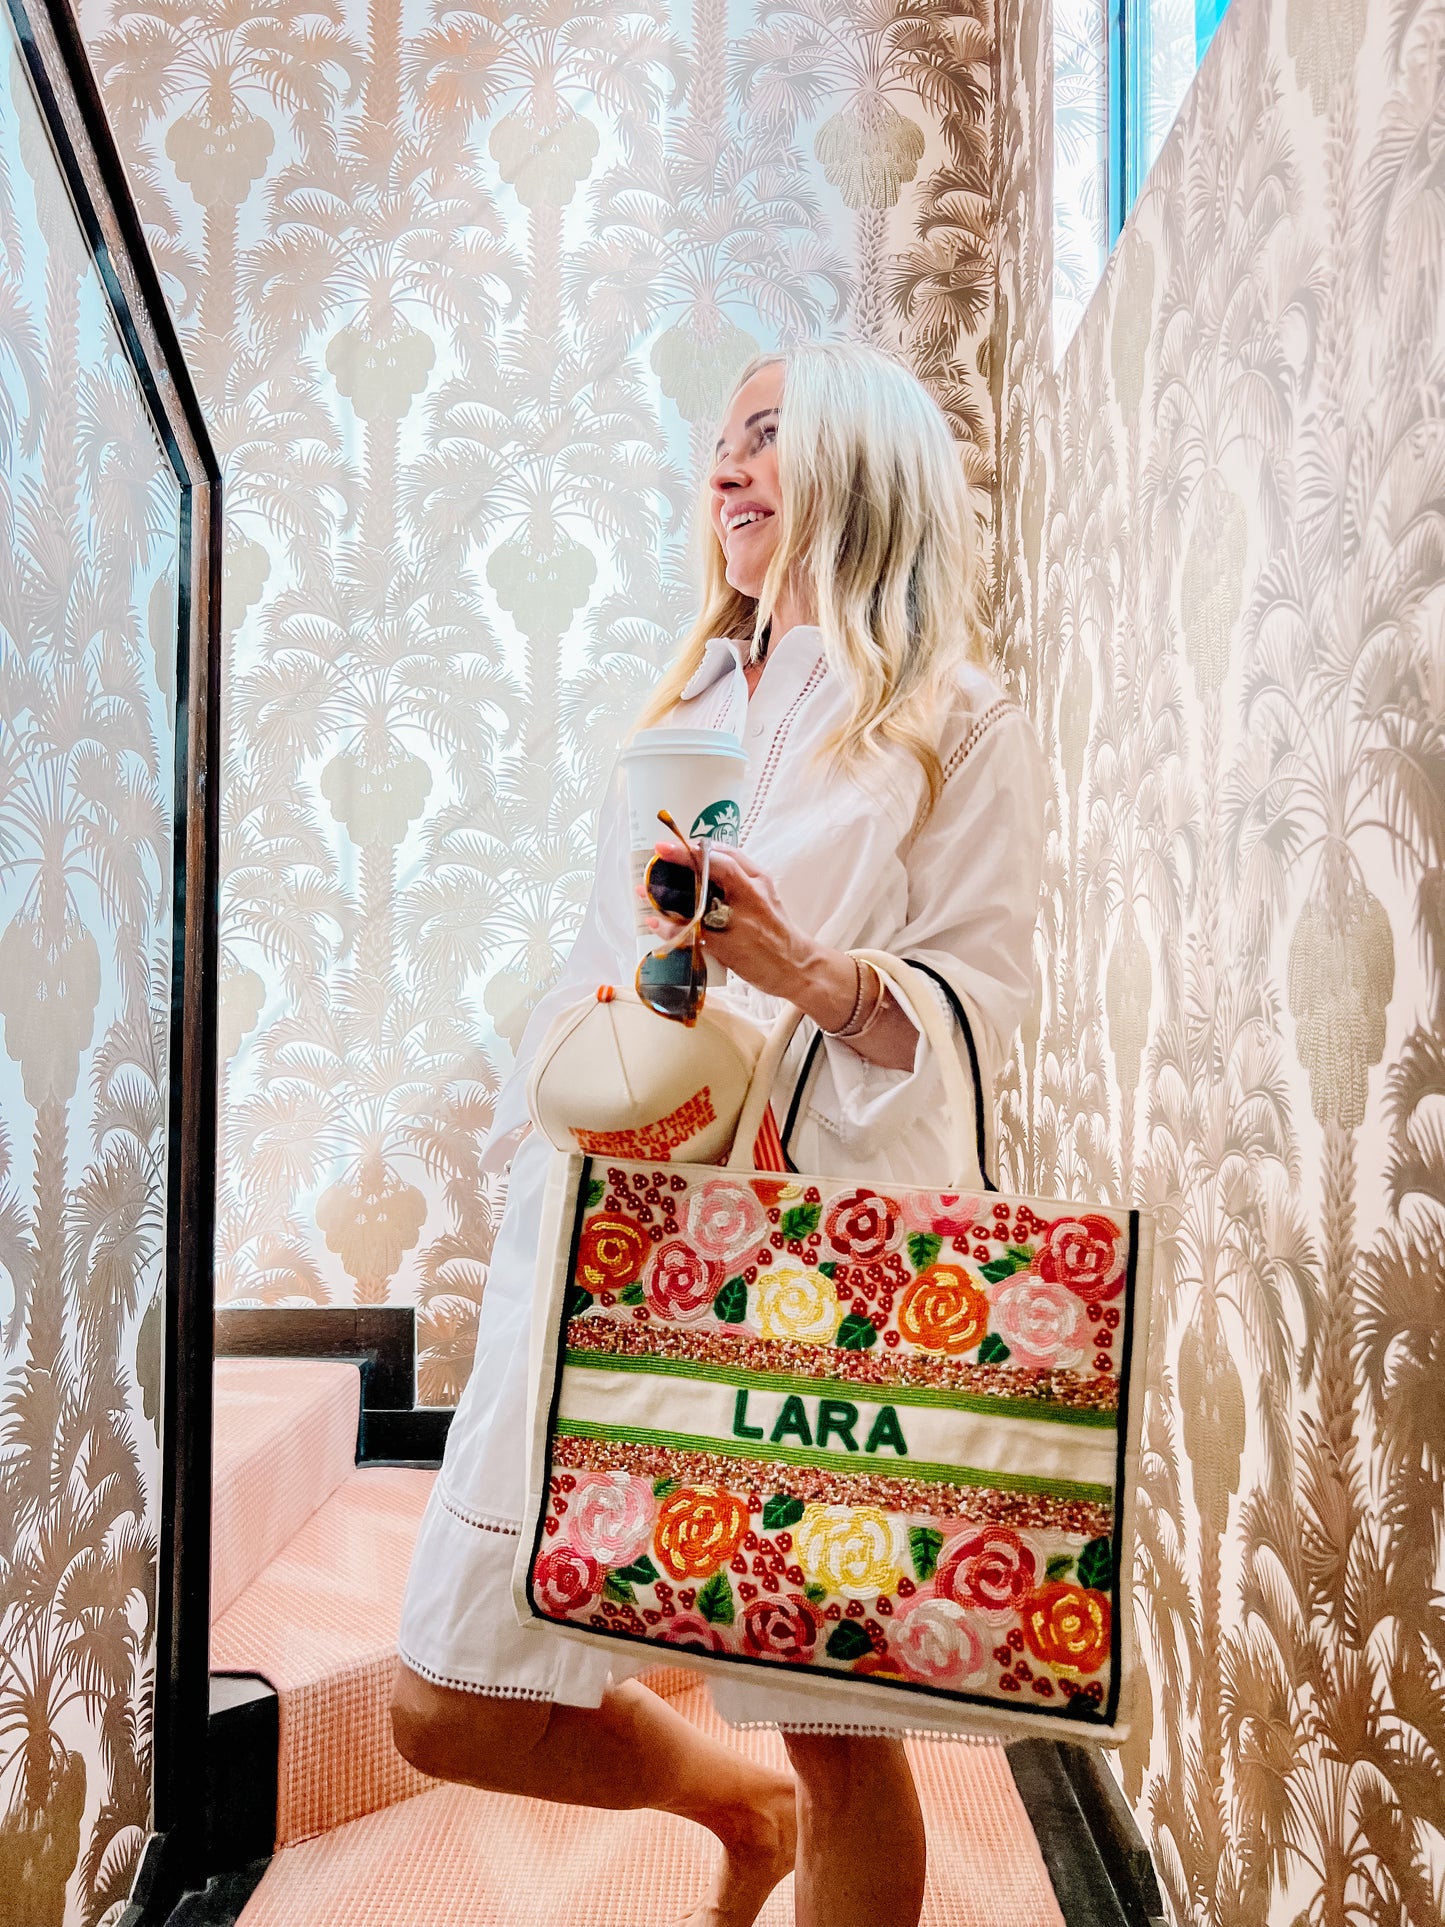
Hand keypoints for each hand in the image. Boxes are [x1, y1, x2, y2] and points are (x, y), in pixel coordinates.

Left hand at [643, 840, 918, 1069]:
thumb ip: (740, 878)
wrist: (798, 967)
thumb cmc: (777, 930)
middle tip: (654, 860)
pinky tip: (656, 924)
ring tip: (644, 892)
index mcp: (758, 881)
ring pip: (697, 901)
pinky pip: (693, 933)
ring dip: (667, 896)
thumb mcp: (766, 895)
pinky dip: (671, 928)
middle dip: (679, 862)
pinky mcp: (728, 946)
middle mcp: (750, 896)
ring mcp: (739, 921)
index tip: (668, 844)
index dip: (694, 847)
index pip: (725, 855)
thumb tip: (705, 861)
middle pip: (711, 870)